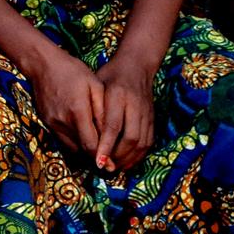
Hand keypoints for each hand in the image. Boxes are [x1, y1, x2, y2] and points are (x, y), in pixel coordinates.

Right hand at [26, 49, 103, 157]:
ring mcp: (52, 124)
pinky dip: (76, 142)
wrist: (43, 65)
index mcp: (77, 111)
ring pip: (73, 148)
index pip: (91, 145)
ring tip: (100, 150)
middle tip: (111, 162)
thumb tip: (110, 135)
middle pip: (82, 150)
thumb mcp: (94, 86)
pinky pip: (64, 140)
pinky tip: (85, 137)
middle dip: (97, 156)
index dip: (103, 157)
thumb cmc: (73, 71)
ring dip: (86, 151)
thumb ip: (102, 111)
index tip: (114, 165)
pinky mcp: (47, 123)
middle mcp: (62, 122)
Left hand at [93, 54, 155, 173]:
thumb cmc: (110, 75)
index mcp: (119, 94)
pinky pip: (149, 141)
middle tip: (104, 168)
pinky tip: (127, 162)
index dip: (106, 145)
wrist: (137, 65)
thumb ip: (91, 106)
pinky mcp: (152, 118)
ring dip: (128, 159)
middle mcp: (135, 104)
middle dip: (118, 156)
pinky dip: (139, 155)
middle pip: (131, 138)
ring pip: (142, 142)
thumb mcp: (97, 84)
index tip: (97, 161)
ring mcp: (147, 112)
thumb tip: (81, 133)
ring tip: (114, 168)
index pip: (113, 125)